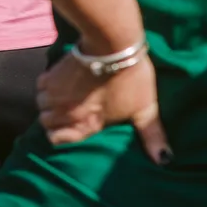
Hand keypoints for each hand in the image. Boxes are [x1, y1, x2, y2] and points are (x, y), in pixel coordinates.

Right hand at [37, 51, 171, 163]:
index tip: (72, 128)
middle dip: (55, 118)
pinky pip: (40, 86)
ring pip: (41, 104)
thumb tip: (165, 161)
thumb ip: (152, 135)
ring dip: (49, 102)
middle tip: (69, 111)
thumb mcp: (145, 108)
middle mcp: (64, 112)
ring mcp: (55, 93)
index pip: (56, 139)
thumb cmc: (131, 79)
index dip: (62, 136)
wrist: (113, 46)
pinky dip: (46, 87)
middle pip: (46, 122)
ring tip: (64, 97)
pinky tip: (60, 83)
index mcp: (85, 123)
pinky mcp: (52, 75)